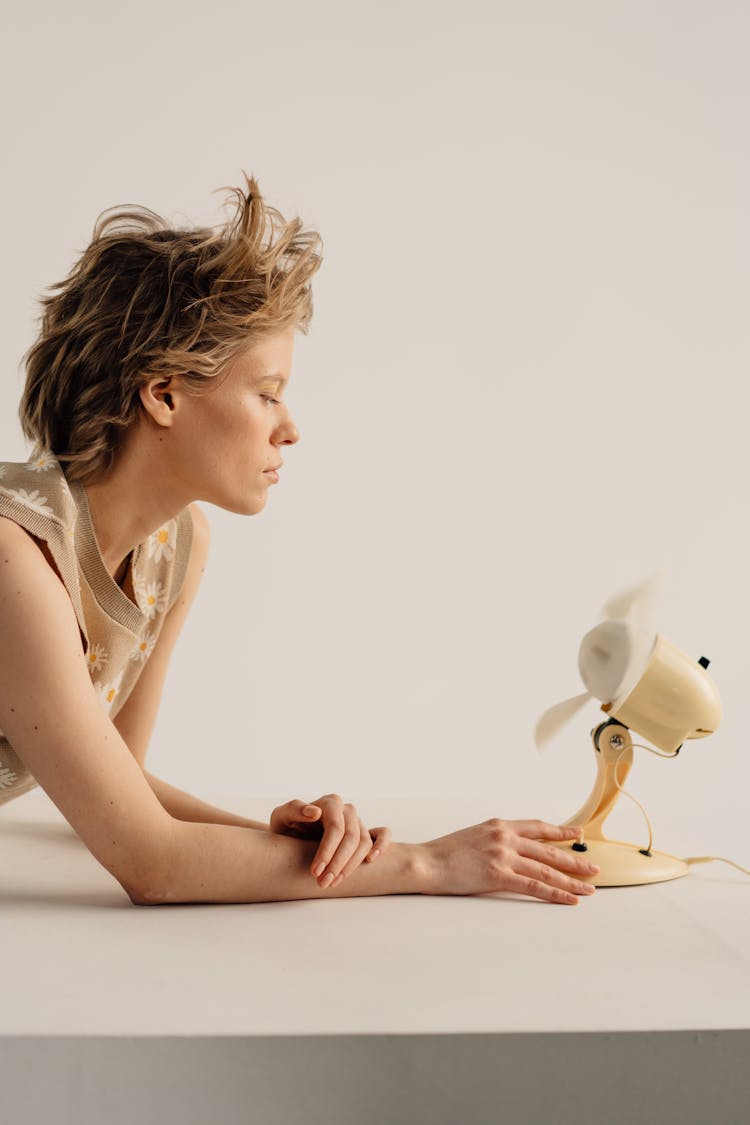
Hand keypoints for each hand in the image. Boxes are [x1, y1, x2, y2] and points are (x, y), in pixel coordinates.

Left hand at [268, 793, 391, 888]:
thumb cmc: (287, 827)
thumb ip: (294, 809)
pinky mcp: (365, 833)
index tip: (314, 871)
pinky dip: (382, 845)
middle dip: (338, 863)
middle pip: (351, 837)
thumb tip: (315, 812)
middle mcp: (346, 810)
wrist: (292, 837)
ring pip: (364, 842)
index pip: (336, 827)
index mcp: (330, 803)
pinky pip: (382, 834)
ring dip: (351, 865)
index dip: (327, 851)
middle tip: (323, 882)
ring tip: (333, 882)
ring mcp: (357, 822)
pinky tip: (371, 860)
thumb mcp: (281, 817)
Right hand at [421, 818, 599, 904]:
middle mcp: (505, 837)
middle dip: (574, 860)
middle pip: (548, 850)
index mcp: (499, 825)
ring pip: (546, 869)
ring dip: (571, 880)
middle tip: (593, 868)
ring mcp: (503, 856)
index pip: (537, 827)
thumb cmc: (445, 852)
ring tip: (589, 888)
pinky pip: (534, 886)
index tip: (577, 834)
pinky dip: (555, 893)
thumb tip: (513, 849)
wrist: (426, 862)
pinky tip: (569, 898)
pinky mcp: (499, 875)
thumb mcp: (474, 835)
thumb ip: (496, 840)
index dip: (560, 831)